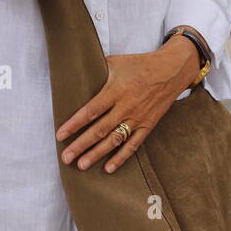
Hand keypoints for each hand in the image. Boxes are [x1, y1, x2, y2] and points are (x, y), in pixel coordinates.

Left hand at [55, 38, 197, 173]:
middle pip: (99, 130)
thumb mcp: (116, 62)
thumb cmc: (140, 64)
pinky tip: (108, 168)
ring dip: (97, 154)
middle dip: (81, 145)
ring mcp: (137, 118)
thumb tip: (76, 73)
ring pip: (114, 140)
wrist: (171, 70)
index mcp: (115, 90)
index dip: (74, 124)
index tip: (60, 135)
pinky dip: (121, 157)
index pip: (91, 111)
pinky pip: (133, 145)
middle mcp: (125, 107)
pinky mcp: (147, 125)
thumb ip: (97, 70)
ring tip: (81, 165)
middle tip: (66, 157)